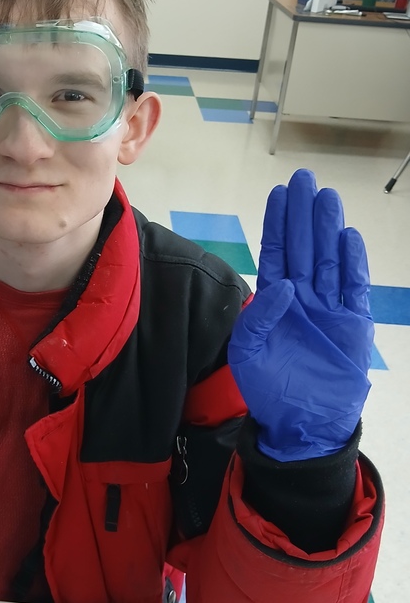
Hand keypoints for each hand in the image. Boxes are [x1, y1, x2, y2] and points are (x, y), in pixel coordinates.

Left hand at [228, 169, 372, 460]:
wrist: (302, 422)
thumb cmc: (268, 386)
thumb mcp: (247, 351)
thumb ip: (259, 316)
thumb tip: (281, 285)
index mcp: (274, 299)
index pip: (276, 252)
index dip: (278, 223)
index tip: (279, 193)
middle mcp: (302, 296)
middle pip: (304, 246)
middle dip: (303, 213)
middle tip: (304, 179)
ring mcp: (329, 307)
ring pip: (329, 259)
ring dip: (327, 228)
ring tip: (326, 197)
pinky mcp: (352, 322)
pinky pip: (354, 286)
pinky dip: (353, 263)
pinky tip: (348, 237)